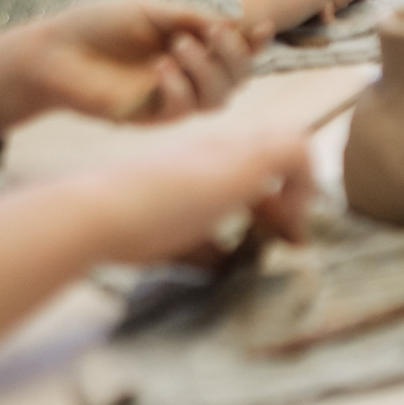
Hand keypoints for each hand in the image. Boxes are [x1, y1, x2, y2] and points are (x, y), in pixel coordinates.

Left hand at [16, 0, 264, 122]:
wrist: (56, 52)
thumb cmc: (99, 25)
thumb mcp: (150, 11)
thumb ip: (190, 17)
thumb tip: (234, 22)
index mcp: (192, 42)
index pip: (235, 47)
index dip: (254, 41)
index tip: (260, 26)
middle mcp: (189, 72)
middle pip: (238, 76)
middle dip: (235, 54)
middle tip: (215, 32)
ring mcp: (173, 96)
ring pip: (219, 98)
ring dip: (209, 70)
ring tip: (179, 46)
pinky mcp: (152, 116)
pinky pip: (184, 109)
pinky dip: (180, 87)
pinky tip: (159, 68)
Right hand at [71, 121, 314, 265]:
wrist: (101, 211)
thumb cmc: (126, 227)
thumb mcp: (177, 240)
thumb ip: (206, 247)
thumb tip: (230, 263)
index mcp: (200, 163)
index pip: (252, 171)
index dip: (268, 203)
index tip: (262, 237)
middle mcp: (220, 147)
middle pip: (277, 155)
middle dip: (288, 198)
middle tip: (285, 239)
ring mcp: (233, 147)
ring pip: (292, 141)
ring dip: (298, 190)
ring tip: (288, 233)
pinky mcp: (246, 158)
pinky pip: (299, 149)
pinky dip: (302, 186)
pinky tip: (284, 223)